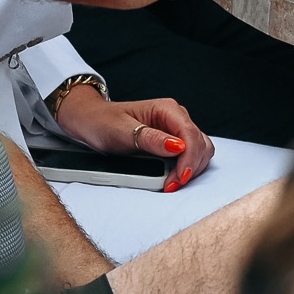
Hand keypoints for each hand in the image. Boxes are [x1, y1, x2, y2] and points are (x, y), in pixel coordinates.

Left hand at [55, 85, 213, 189]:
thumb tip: (178, 146)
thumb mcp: (122, 131)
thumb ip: (151, 139)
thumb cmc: (104, 122)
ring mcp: (176, 130)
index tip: (179, 178)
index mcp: (167, 109)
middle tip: (172, 184)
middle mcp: (175, 117)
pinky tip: (172, 177)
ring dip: (191, 169)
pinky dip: (186, 169)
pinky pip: (190, 156)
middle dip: (191, 166)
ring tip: (171, 183)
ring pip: (200, 151)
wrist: (92, 122)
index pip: (191, 135)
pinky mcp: (173, 142)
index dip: (189, 159)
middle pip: (201, 144)